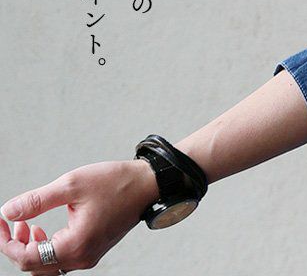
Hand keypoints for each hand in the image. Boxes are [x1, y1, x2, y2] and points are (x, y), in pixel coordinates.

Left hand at [0, 159, 159, 273]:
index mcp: (75, 245)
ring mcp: (89, 256)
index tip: (0, 221)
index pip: (24, 258)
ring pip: (47, 267)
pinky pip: (61, 260)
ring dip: (31, 249)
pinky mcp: (94, 249)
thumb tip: (8, 211)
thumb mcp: (73, 184)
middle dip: (17, 246)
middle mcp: (82, 258)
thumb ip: (37, 200)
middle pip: (33, 267)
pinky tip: (46, 229)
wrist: (148, 183)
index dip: (5, 241)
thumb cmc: (116, 182)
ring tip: (29, 225)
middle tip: (13, 222)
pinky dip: (47, 248)